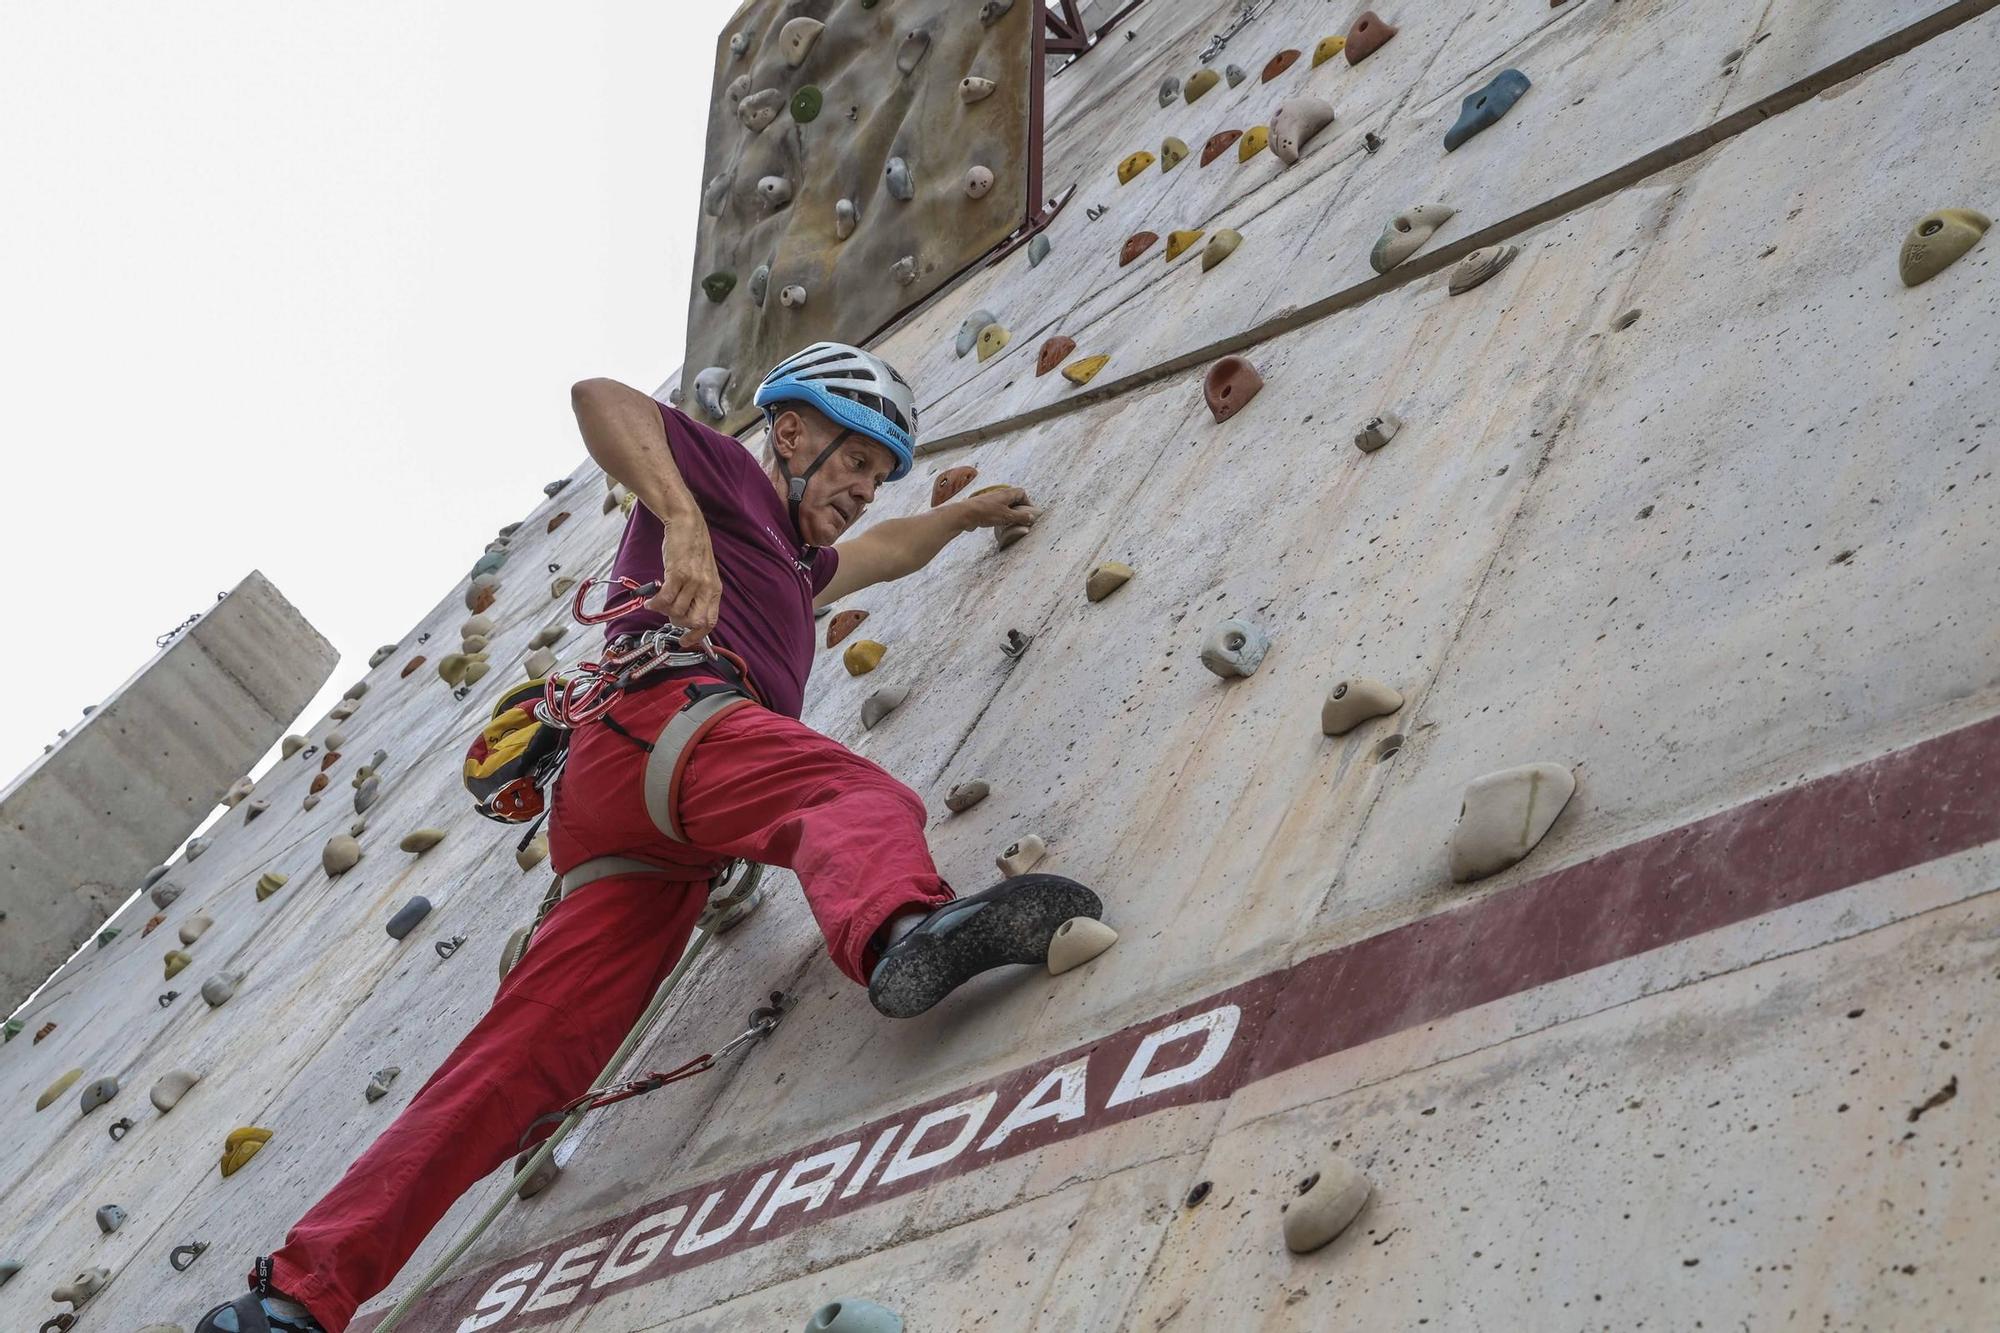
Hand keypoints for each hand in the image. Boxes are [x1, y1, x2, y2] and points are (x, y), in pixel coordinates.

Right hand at [649, 517, 721, 642]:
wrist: (687, 525)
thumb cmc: (692, 549)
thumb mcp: (703, 575)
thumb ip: (698, 594)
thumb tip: (683, 614)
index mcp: (714, 590)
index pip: (710, 622)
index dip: (697, 636)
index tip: (685, 641)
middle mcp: (707, 588)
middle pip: (695, 622)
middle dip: (678, 624)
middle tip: (668, 614)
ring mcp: (694, 581)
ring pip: (677, 612)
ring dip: (664, 612)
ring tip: (657, 602)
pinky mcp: (678, 574)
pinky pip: (665, 599)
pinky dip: (655, 604)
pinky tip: (650, 601)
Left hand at [951, 485, 1037, 532]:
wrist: (965, 514)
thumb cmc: (986, 513)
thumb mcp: (1007, 516)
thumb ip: (1020, 517)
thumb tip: (1031, 517)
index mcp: (1006, 494)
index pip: (1022, 493)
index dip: (1027, 502)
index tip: (1029, 513)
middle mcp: (999, 495)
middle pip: (1013, 499)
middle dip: (1019, 509)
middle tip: (1021, 519)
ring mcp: (991, 501)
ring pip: (1005, 505)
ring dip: (1010, 513)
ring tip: (1011, 523)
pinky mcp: (984, 508)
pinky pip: (996, 510)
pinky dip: (1001, 516)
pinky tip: (999, 524)